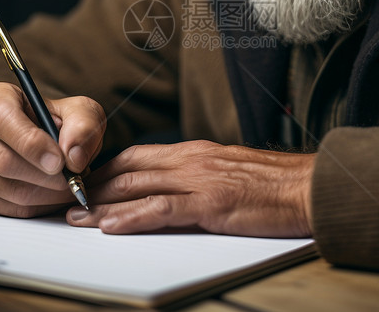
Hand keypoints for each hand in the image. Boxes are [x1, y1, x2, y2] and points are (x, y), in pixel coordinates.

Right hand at [0, 82, 105, 216]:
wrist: (44, 138)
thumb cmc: (58, 120)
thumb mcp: (79, 111)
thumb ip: (83, 126)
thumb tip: (73, 157)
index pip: (2, 120)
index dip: (32, 144)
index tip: (59, 161)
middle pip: (4, 161)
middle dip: (45, 176)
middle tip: (71, 179)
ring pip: (6, 189)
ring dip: (45, 194)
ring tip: (67, 185)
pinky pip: (7, 207)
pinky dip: (37, 206)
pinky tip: (53, 194)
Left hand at [67, 140, 313, 236]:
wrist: (310, 187)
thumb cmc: (276, 184)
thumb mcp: (232, 172)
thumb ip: (202, 176)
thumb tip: (177, 190)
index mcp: (196, 152)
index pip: (139, 156)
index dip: (107, 169)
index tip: (84, 184)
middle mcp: (192, 160)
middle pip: (130, 170)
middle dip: (94, 187)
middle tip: (67, 201)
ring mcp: (200, 181)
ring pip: (138, 188)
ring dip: (101, 204)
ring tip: (76, 219)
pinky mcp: (211, 204)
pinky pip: (162, 209)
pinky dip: (132, 217)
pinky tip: (111, 226)